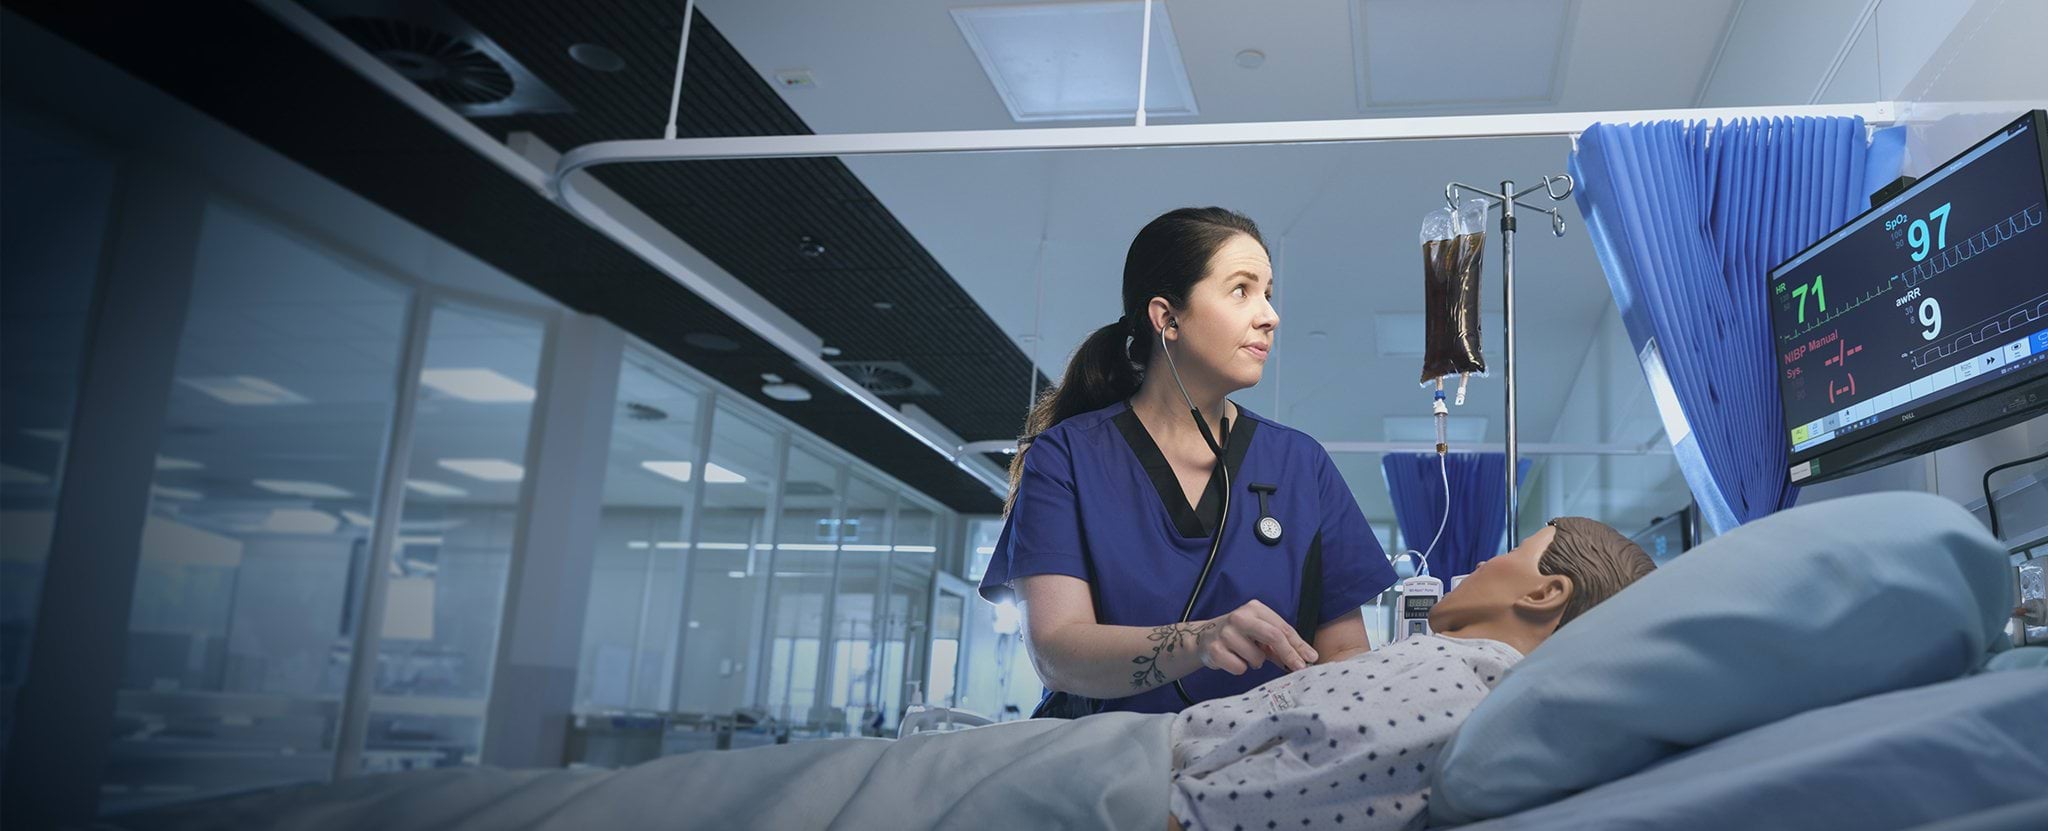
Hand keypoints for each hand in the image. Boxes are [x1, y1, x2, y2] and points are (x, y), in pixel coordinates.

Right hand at [1194, 599, 1317, 674]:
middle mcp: (1240, 617)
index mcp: (1254, 609)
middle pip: (1273, 636)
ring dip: (1256, 662)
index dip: (1298, 645)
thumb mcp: (1260, 633)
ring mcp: (1226, 633)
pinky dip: (1241, 668)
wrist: (1203, 637)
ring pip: (1257, 658)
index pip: (1282, 628)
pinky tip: (1233, 659)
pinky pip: (1240, 668)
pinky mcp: (1215, 649)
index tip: (1311, 658)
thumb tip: (1307, 658)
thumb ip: (1281, 644)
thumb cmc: (1239, 636)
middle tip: (1299, 668)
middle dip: (1289, 654)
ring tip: (1246, 655)